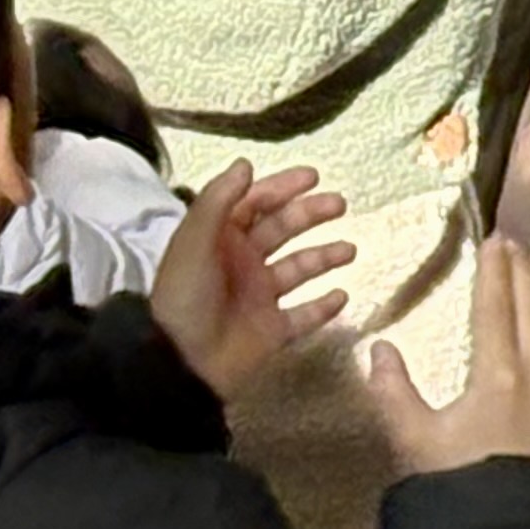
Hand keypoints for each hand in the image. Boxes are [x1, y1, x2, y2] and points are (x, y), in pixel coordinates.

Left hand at [149, 158, 353, 402]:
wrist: (180, 365)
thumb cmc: (187, 297)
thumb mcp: (194, 242)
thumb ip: (218, 200)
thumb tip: (246, 163)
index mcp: (222, 240)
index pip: (255, 205)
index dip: (282, 188)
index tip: (313, 176)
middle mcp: (244, 264)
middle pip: (283, 230)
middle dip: (311, 214)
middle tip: (339, 204)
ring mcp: (260, 298)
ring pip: (299, 269)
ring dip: (324, 257)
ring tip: (349, 251)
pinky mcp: (272, 331)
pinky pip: (304, 316)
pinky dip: (323, 307)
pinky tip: (341, 296)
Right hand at [366, 238, 529, 473]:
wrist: (517, 528)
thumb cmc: (462, 484)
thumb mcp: (417, 443)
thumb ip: (394, 394)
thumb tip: (378, 349)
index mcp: (496, 375)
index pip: (497, 306)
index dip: (495, 270)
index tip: (493, 242)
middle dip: (524, 267)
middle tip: (516, 243)